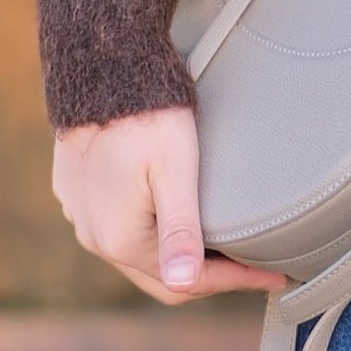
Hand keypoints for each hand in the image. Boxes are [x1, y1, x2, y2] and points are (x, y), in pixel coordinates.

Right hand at [50, 107, 287, 305]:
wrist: (100, 66)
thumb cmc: (147, 115)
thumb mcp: (175, 171)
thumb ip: (180, 231)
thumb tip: (182, 283)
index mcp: (118, 240)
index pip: (187, 282)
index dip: (234, 281)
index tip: (275, 275)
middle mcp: (93, 237)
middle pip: (160, 277)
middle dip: (208, 276)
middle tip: (253, 265)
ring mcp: (81, 216)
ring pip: (138, 255)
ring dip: (177, 255)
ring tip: (219, 245)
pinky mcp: (76, 194)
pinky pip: (116, 228)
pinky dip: (150, 233)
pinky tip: (174, 218)